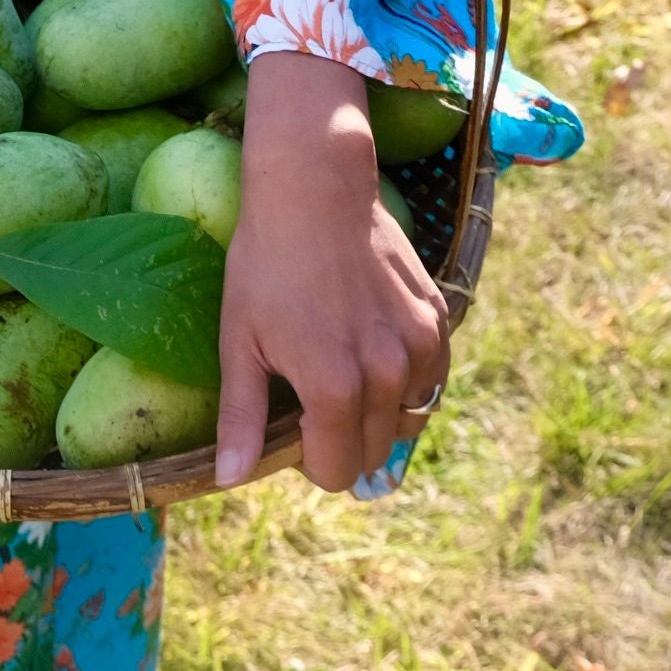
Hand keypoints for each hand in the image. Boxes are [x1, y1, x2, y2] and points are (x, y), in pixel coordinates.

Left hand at [215, 51, 451, 493]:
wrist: (315, 189)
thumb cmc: (266, 263)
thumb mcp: (239, 340)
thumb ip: (242, 417)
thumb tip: (231, 480)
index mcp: (335, 389)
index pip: (336, 472)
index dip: (309, 457)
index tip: (292, 420)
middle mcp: (388, 376)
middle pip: (373, 453)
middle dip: (342, 437)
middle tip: (311, 386)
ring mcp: (421, 348)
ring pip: (406, 419)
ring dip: (378, 410)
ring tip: (343, 362)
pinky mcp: (439, 322)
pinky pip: (429, 379)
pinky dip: (405, 376)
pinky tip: (372, 341)